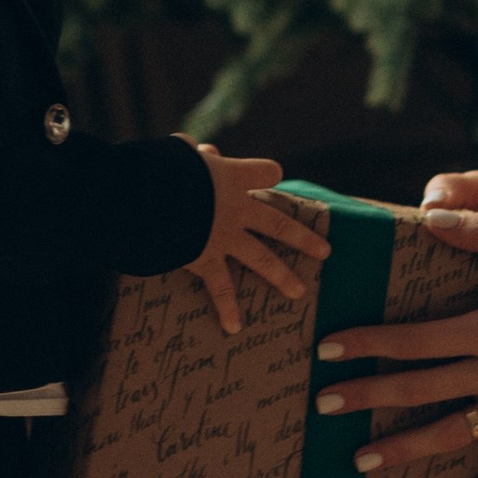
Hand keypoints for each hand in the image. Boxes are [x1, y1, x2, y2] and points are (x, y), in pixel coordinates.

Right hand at [179, 145, 330, 334]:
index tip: (272, 176)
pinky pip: (220, 288)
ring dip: (282, 276)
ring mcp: (225, 237)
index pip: (266, 172)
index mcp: (232, 177)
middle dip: (304, 238)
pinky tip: (234, 327)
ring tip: (299, 292)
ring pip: (262, 259)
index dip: (267, 173)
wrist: (152, 196)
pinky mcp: (205, 259)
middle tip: (325, 251)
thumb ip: (192, 153)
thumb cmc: (163, 169)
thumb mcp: (179, 154)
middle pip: (279, 224)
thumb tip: (199, 149)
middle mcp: (236, 209)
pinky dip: (226, 308)